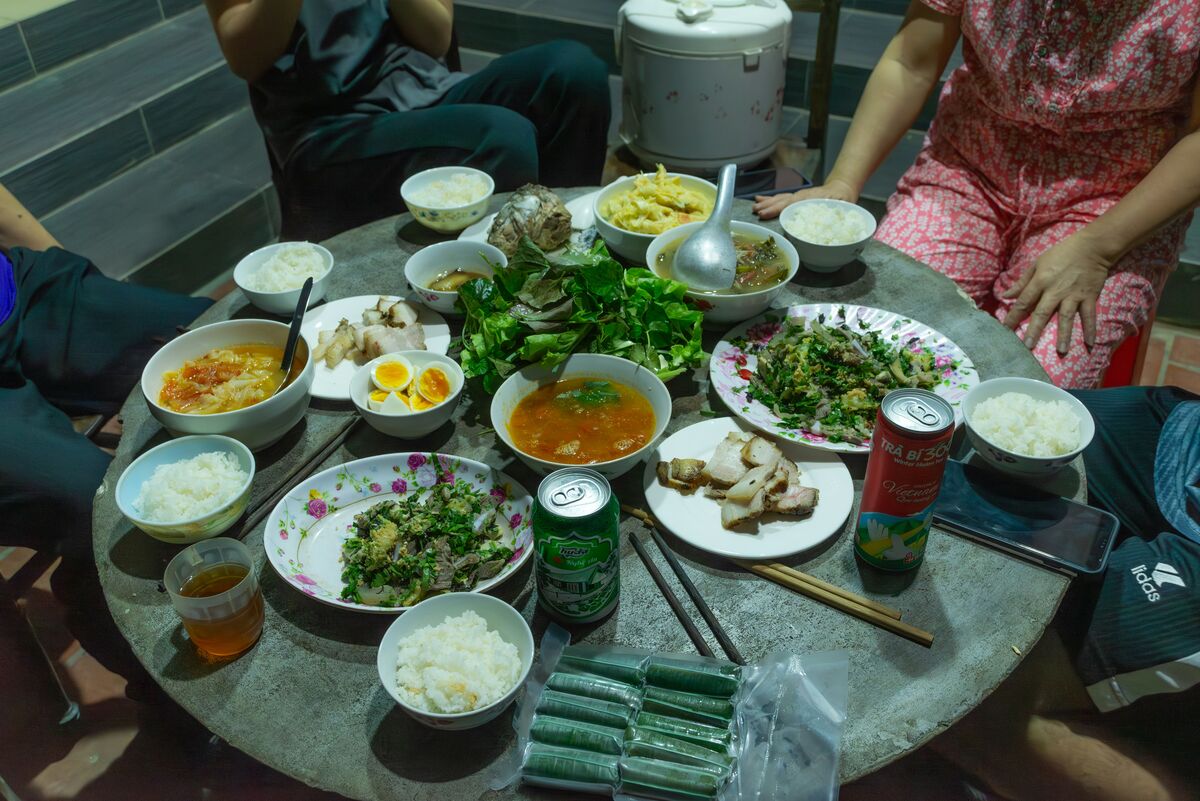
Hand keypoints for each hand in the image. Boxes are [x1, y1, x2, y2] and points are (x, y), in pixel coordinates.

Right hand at [752, 178, 858, 218]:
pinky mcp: (797, 198)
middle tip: (755, 212)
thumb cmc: (841, 199)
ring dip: (767, 203)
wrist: (842, 188)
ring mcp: (798, 196)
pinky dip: (771, 200)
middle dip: (768, 206)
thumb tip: (829, 221)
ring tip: (755, 207)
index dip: (777, 209)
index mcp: (809, 199)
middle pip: (782, 201)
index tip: (765, 214)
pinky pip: (782, 198)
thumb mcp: (840, 206)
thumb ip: (833, 212)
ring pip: (780, 199)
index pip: (790, 204)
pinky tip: (762, 200)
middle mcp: (801, 196)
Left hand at [1001, 231, 1113, 353]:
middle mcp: (1056, 291)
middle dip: (1034, 330)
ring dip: (1064, 335)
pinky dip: (1091, 329)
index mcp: (1040, 281)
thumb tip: (1005, 296)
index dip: (1013, 317)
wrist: (1092, 246)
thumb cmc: (1062, 253)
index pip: (1023, 302)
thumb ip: (1022, 282)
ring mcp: (1073, 295)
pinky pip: (1089, 315)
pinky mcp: (1089, 297)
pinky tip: (1090, 343)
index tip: (1005, 331)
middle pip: (1042, 313)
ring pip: (1066, 317)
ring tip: (1061, 351)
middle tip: (1028, 347)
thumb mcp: (1037, 263)